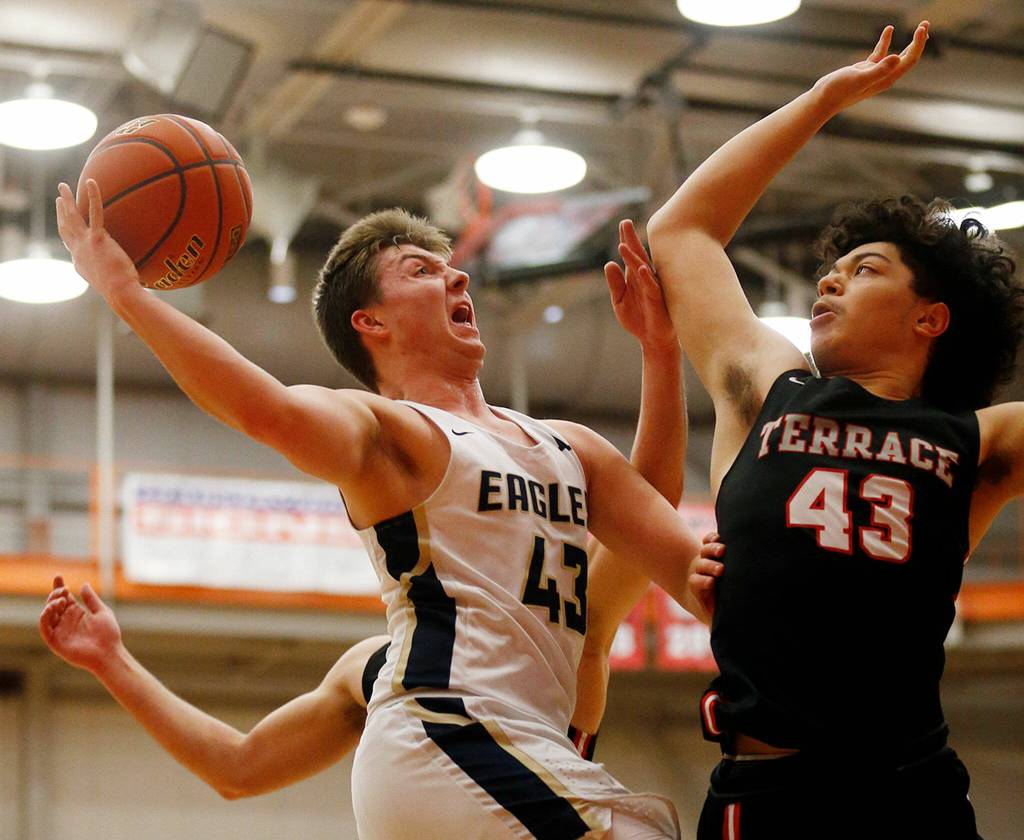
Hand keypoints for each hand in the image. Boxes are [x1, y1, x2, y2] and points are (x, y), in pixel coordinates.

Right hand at [39, 575, 123, 673]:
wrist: (109, 652)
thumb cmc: (109, 634)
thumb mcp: (101, 612)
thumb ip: (91, 599)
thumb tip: (83, 584)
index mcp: (76, 613)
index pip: (64, 598)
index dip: (59, 587)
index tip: (58, 576)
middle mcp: (66, 621)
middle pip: (54, 605)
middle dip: (55, 595)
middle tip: (63, 590)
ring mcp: (60, 631)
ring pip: (47, 616)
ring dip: (50, 605)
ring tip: (60, 599)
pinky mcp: (56, 642)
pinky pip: (45, 629)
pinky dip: (45, 618)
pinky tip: (51, 609)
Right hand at [56, 179, 140, 300]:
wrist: (121, 294)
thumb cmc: (122, 292)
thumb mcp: (111, 283)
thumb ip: (111, 273)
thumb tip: (125, 275)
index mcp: (80, 262)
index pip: (69, 243)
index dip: (65, 230)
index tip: (63, 220)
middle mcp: (78, 252)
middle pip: (65, 226)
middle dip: (61, 210)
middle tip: (60, 196)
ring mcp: (86, 244)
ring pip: (72, 217)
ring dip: (67, 200)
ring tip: (63, 186)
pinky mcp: (98, 239)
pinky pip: (94, 212)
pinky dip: (92, 196)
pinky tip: (91, 182)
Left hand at [604, 220, 677, 354]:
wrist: (652, 339)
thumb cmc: (638, 319)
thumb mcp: (619, 301)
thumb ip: (614, 284)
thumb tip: (608, 264)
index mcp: (636, 277)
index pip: (631, 255)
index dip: (626, 240)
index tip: (623, 223)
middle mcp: (646, 278)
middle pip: (638, 256)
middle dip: (631, 240)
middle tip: (625, 222)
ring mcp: (653, 288)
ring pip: (643, 269)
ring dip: (633, 257)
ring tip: (622, 245)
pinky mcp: (658, 301)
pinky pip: (652, 288)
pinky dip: (646, 278)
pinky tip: (640, 269)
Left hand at [686, 531, 724, 623]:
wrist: (705, 593)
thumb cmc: (714, 611)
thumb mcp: (713, 621)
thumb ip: (716, 629)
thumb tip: (720, 642)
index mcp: (699, 589)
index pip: (696, 583)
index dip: (701, 582)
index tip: (710, 583)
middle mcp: (700, 573)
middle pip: (701, 566)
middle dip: (708, 567)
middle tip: (719, 570)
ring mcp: (704, 561)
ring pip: (705, 552)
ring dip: (712, 550)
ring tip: (722, 550)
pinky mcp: (711, 551)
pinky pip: (708, 541)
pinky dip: (711, 538)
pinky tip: (718, 536)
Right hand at [812, 22, 928, 114]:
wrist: (822, 100)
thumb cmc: (838, 91)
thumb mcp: (859, 78)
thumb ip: (879, 70)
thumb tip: (897, 58)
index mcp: (887, 79)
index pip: (910, 60)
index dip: (918, 44)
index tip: (921, 28)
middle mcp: (884, 77)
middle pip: (908, 58)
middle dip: (918, 41)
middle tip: (925, 24)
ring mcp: (875, 73)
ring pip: (897, 55)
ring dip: (908, 41)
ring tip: (918, 27)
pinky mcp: (865, 69)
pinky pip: (880, 53)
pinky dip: (886, 41)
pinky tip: (889, 29)